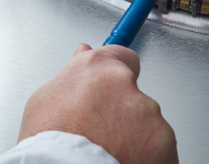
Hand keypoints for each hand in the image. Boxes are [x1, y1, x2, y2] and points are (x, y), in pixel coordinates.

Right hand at [18, 43, 177, 163]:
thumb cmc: (49, 143)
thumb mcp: (45, 100)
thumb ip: (71, 75)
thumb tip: (81, 58)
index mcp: (96, 66)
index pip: (122, 56)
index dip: (118, 73)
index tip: (117, 83)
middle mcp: (124, 82)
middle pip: (132, 93)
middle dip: (123, 110)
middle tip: (103, 131)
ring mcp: (146, 112)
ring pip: (147, 121)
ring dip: (135, 134)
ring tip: (109, 151)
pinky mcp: (163, 142)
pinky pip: (159, 148)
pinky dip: (148, 156)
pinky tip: (121, 161)